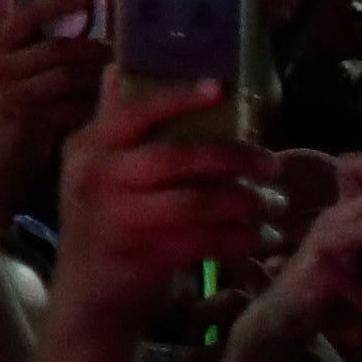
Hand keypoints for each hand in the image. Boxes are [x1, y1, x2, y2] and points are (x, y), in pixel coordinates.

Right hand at [0, 0, 111, 210]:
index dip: (57, 3)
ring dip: (97, 78)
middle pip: (59, 48)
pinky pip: (72, 106)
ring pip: (69, 76)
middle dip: (93, 50)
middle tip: (116, 52)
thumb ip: (34, 47)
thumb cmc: (8, 108)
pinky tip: (101, 107)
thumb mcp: (11, 71)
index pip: (27, 14)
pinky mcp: (29, 121)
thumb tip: (82, 22)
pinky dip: (90, 106)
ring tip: (114, 78)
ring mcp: (12, 93)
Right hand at [46, 72, 270, 335]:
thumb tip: (118, 67)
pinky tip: (263, 237)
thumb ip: (110, 123)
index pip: (134, 112)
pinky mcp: (145, 255)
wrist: (87, 294)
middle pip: (175, 156)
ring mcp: (120, 218)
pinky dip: (242, 238)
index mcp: (88, 147)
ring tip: (274, 204)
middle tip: (272, 163)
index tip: (220, 88)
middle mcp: (98, 177)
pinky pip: (207, 240)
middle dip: (233, 157)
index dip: (178, 99)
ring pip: (197, 202)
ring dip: (246, 202)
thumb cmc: (100, 221)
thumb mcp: (92, 169)